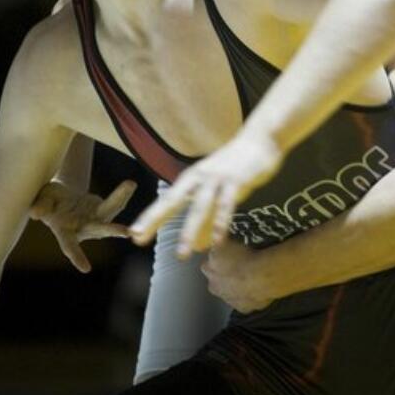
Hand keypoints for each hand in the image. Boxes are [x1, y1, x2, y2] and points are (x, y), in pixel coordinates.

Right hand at [29, 180, 135, 271]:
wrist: (60, 198)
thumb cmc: (47, 202)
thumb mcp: (41, 201)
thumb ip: (40, 206)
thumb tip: (36, 213)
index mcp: (65, 231)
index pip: (69, 246)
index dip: (76, 256)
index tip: (86, 269)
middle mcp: (84, 229)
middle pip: (99, 229)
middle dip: (112, 230)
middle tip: (126, 231)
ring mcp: (96, 220)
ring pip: (110, 211)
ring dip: (120, 200)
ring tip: (130, 186)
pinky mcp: (104, 210)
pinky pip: (115, 202)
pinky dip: (122, 193)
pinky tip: (130, 185)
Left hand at [129, 130, 283, 256]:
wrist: (260, 140)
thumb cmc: (236, 167)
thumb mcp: (217, 192)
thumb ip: (206, 218)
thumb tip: (197, 246)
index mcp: (191, 179)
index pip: (166, 201)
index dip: (150, 218)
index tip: (134, 235)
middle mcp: (199, 178)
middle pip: (173, 201)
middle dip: (155, 220)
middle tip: (138, 237)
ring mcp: (217, 179)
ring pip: (199, 207)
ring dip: (189, 231)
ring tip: (182, 254)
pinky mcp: (236, 181)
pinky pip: (226, 205)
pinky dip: (220, 223)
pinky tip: (216, 241)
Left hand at [202, 237, 274, 312]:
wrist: (260, 277)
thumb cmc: (244, 256)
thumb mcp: (226, 241)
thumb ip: (219, 242)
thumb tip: (216, 238)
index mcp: (208, 269)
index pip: (207, 264)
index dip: (217, 259)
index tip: (227, 255)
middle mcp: (214, 287)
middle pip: (215, 281)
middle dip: (224, 276)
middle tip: (238, 267)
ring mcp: (228, 299)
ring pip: (230, 292)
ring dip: (237, 286)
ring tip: (250, 276)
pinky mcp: (243, 308)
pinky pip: (245, 302)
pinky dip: (249, 296)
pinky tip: (257, 287)